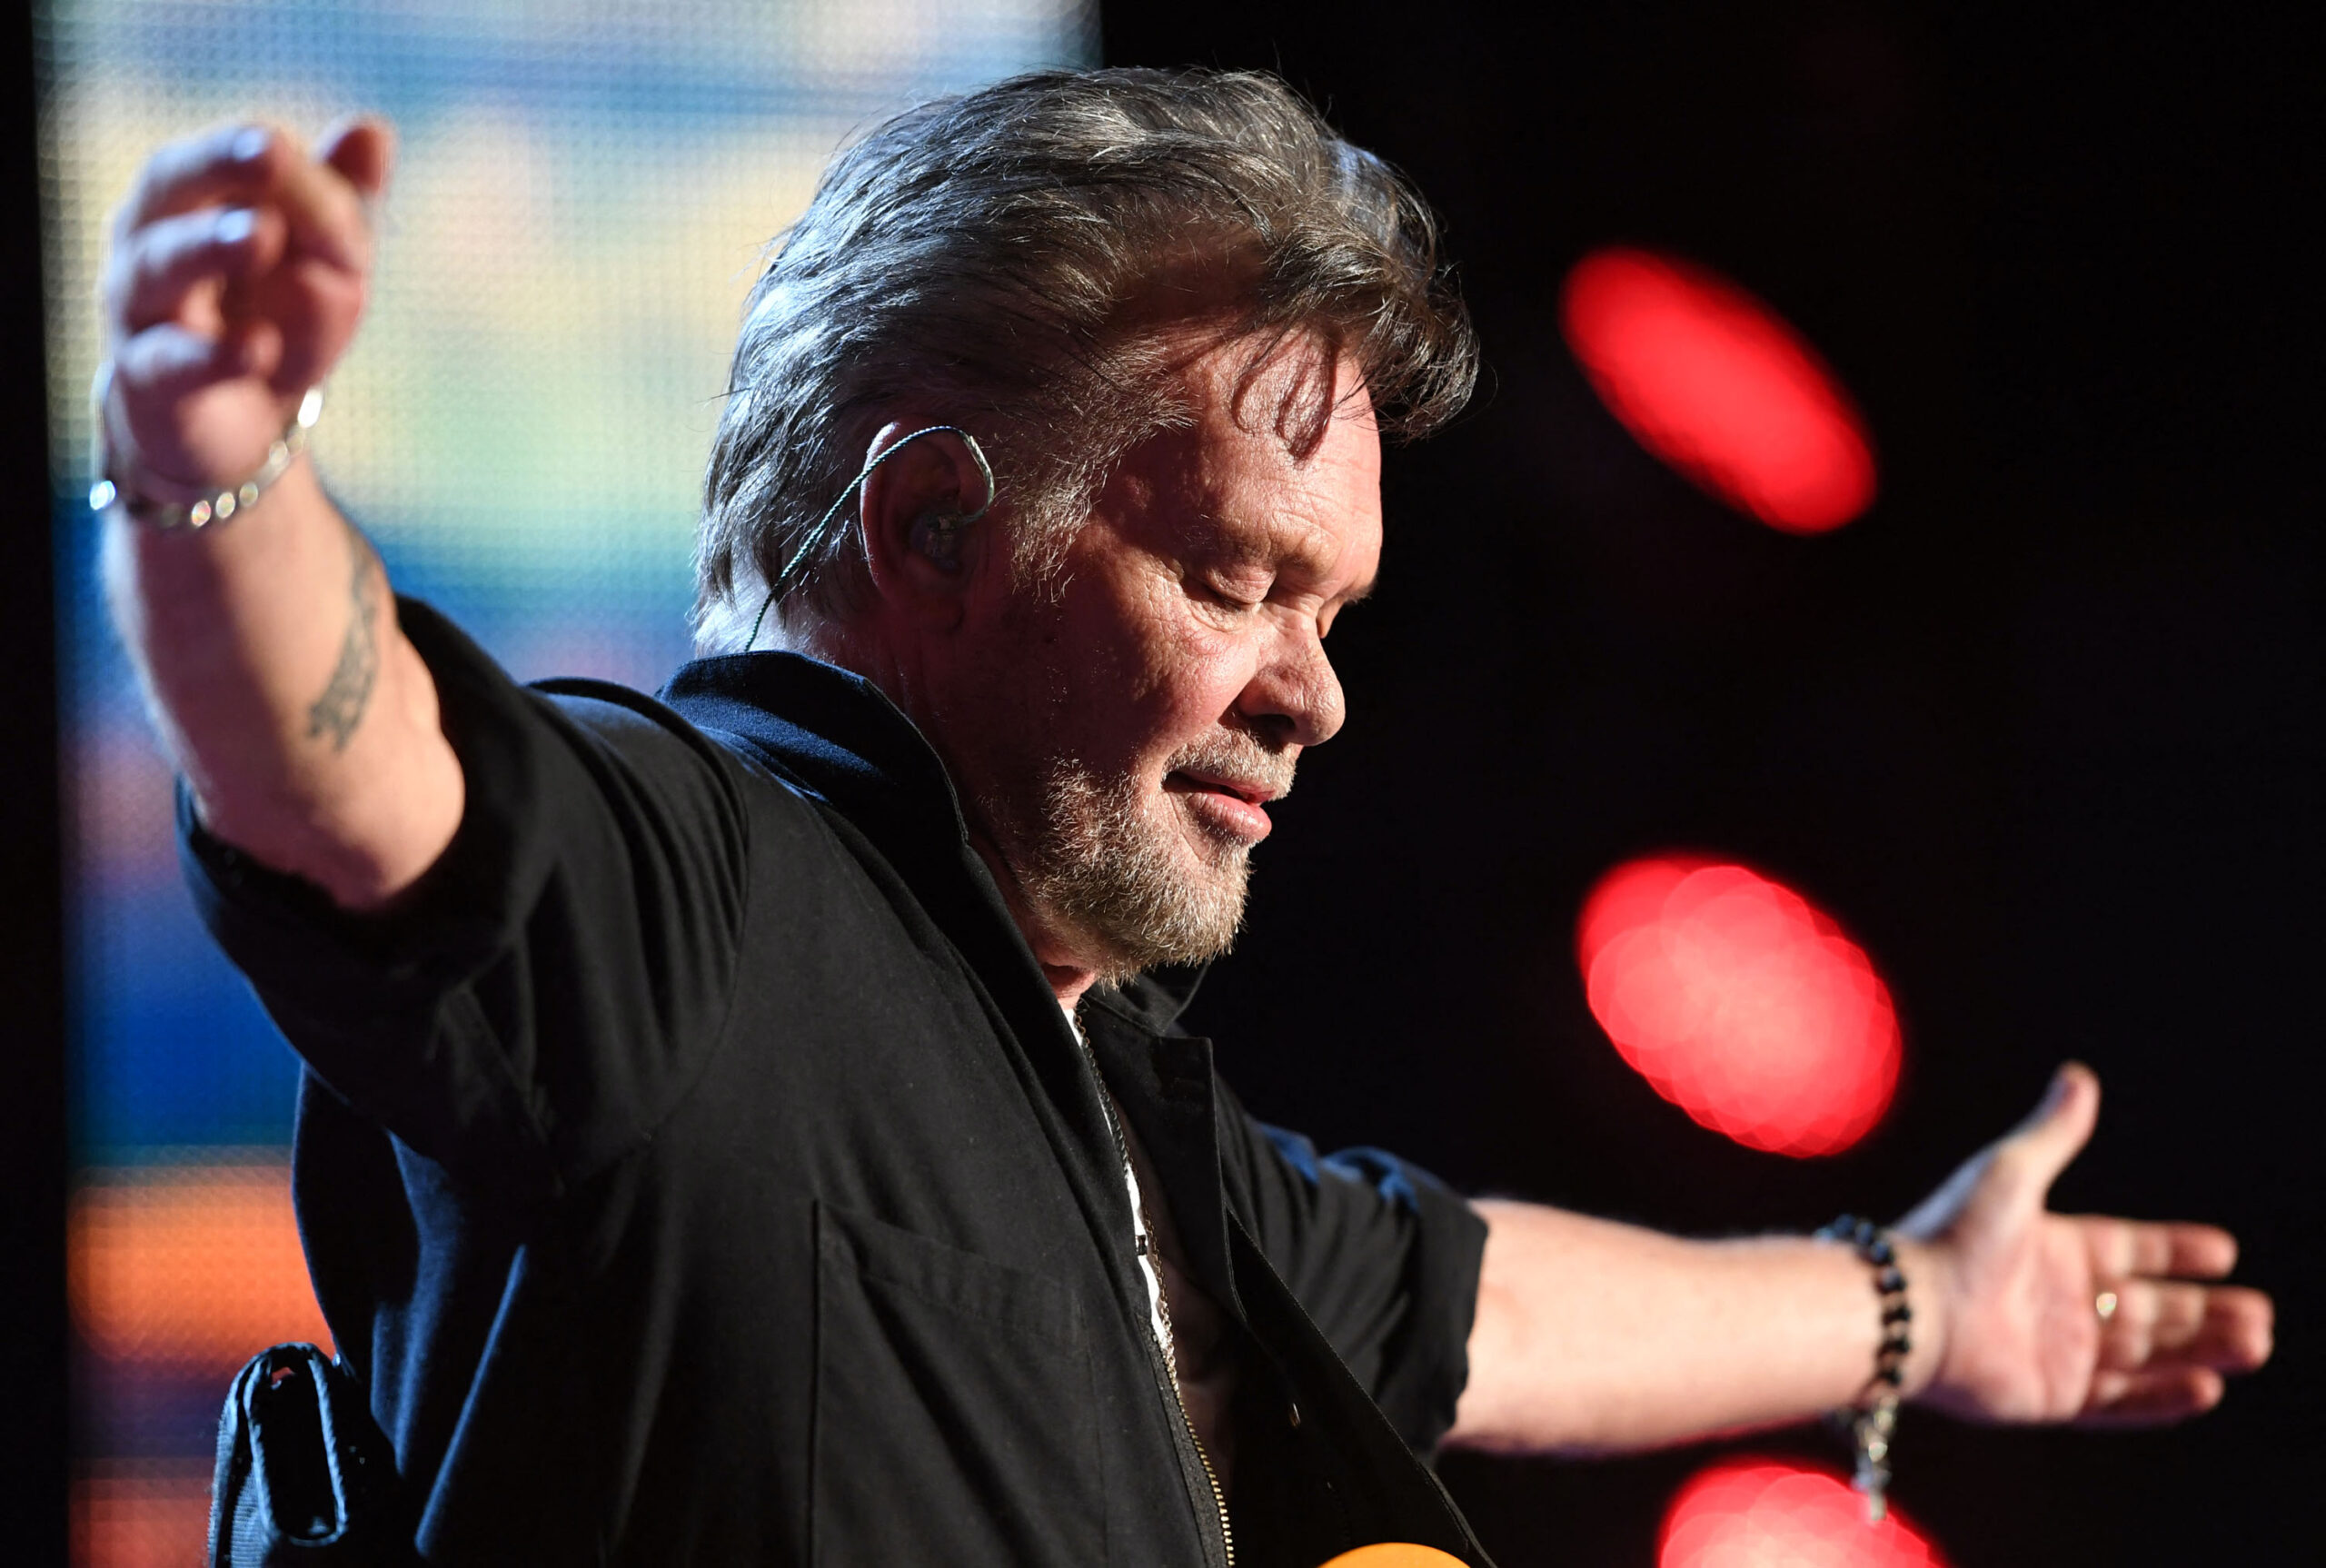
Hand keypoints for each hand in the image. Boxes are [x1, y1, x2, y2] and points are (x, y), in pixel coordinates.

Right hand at [100, 117, 390, 492]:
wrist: (234, 427)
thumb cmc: (276, 320)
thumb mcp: (327, 265)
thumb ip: (343, 204)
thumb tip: (371, 128)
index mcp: (196, 195)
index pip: (243, 156)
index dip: (301, 175)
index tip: (351, 216)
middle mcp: (152, 236)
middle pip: (173, 183)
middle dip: (222, 164)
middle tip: (270, 154)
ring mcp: (141, 307)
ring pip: (163, 265)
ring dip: (213, 245)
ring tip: (262, 237)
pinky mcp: (147, 382)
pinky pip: (173, 363)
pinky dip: (216, 355)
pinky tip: (259, 347)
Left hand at [1898, 1062, 2271, 1425]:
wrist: (1910, 1307)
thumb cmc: (1952, 1234)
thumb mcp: (2011, 1172)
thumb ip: (2053, 1132)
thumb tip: (2079, 1075)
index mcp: (2052, 1247)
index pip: (2130, 1249)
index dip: (2176, 1250)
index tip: (2225, 1251)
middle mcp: (2058, 1300)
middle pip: (2150, 1307)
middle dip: (2207, 1312)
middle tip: (2261, 1318)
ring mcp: (2055, 1350)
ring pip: (2145, 1353)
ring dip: (2200, 1351)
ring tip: (2253, 1346)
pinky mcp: (2048, 1396)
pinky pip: (2117, 1402)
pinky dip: (2161, 1398)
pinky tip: (2206, 1388)